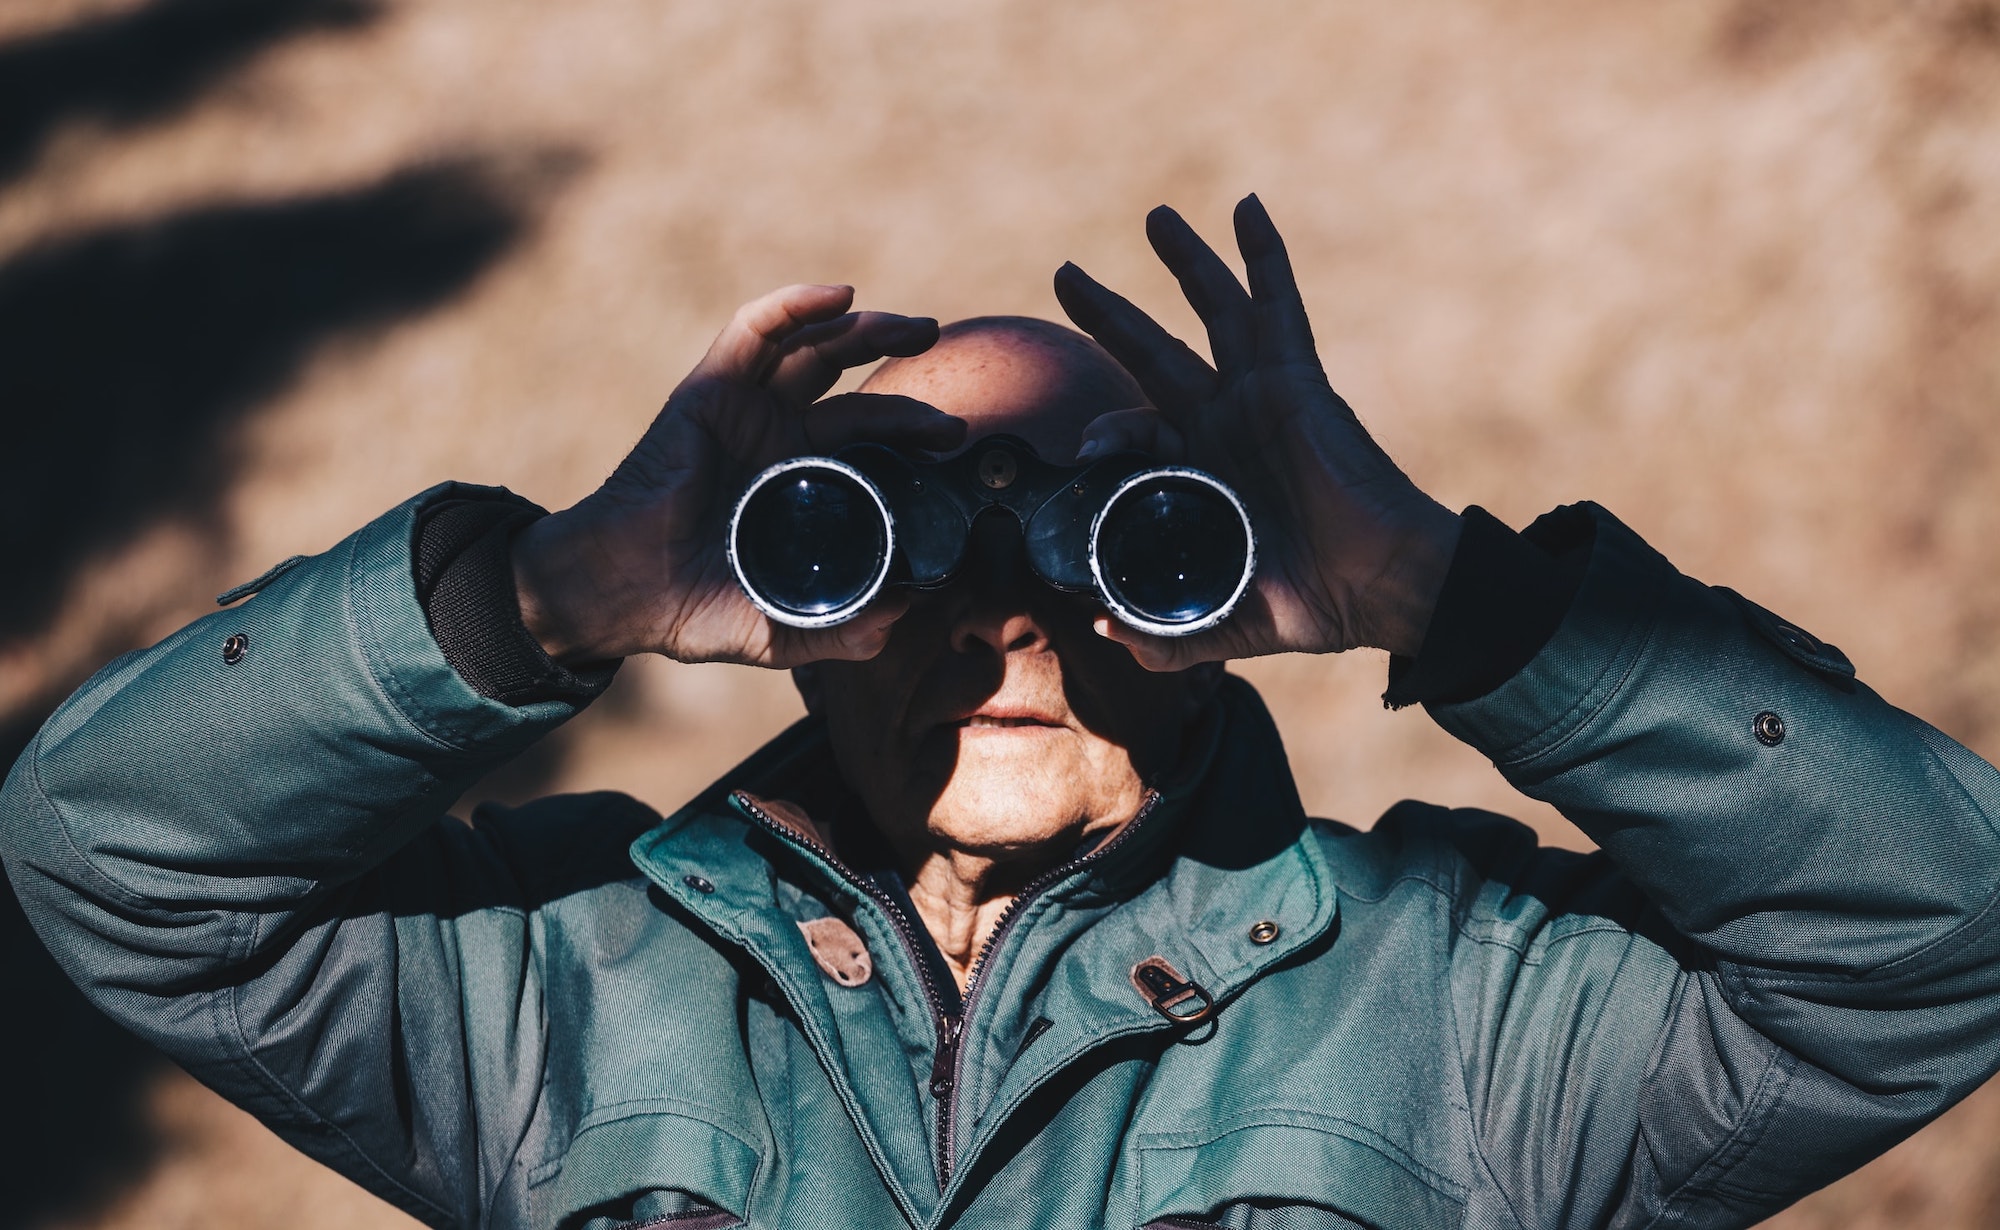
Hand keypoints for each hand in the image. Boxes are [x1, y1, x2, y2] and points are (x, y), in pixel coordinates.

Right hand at [511, 284, 964, 666]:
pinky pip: (755, 331)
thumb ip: (845, 629)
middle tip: (946, 369)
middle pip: (848, 381)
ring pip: (813, 347)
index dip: (910, 428)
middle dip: (898, 368)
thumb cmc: (692, 611)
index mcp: (796, 480)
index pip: (864, 436)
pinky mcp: (710, 390)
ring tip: (917, 328)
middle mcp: (774, 436)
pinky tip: (842, 296)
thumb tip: (904, 618)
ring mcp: (743, 410)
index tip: (955, 441)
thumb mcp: (785, 628)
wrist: (623, 595)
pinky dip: (797, 305)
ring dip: (866, 328)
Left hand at [1053, 195, 1459, 667]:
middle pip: (1156, 351)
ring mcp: (1260, 395)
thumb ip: (1164, 633)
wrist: (1378, 588)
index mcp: (1203, 471)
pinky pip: (1277, 305)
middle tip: (1066, 274)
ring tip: (1154, 218)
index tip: (1082, 453)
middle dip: (1111, 313)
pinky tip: (1245, 208)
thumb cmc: (1315, 603)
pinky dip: (1262, 256)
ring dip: (1186, 262)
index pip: (1137, 429)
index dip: (1104, 434)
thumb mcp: (1221, 621)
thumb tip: (1103, 631)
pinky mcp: (1295, 380)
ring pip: (1214, 311)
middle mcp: (1226, 423)